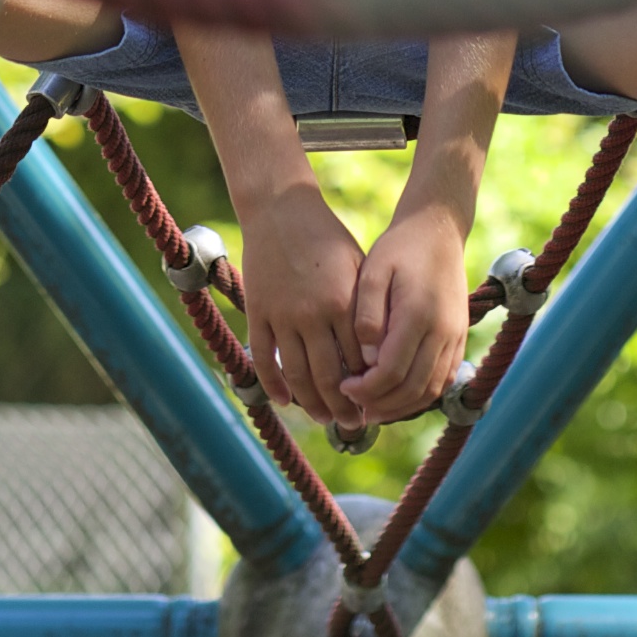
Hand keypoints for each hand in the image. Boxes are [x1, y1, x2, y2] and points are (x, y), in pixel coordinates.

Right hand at [239, 182, 369, 423]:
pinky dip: (274, 384)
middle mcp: (313, 313)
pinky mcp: (258, 312)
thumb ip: (365, 309)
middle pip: (329, 375)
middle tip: (354, 426)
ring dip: (311, 403)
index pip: (358, 360)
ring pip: (297, 374)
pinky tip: (285, 400)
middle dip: (343, 406)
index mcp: (343, 302)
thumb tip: (378, 353)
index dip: (368, 387)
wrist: (281, 210)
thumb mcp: (358, 268)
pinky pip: (265, 357)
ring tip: (324, 419)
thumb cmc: (327, 238)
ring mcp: (283, 315)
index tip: (377, 405)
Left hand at [344, 206, 471, 422]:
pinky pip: (444, 380)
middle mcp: (442, 331)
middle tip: (354, 406)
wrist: (438, 229)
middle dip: (381, 404)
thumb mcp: (373, 271)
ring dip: (401, 406)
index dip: (365, 389)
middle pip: (412, 389)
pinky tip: (398, 396)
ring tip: (373, 408)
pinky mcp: (459, 337)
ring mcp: (455, 336)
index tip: (343, 387)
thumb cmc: (399, 248)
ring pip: (431, 390)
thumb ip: (367, 316)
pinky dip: (421, 396)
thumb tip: (367, 359)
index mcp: (418, 314)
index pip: (391, 372)